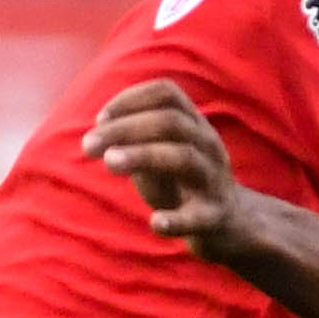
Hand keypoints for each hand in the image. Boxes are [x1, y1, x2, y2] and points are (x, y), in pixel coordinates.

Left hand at [85, 81, 253, 258]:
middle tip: (88, 145)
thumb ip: (133, 141)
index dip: (131, 99)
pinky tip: (155, 222)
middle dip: (125, 128)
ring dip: (143, 156)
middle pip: (170, 122)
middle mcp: (206, 145)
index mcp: (193, 125)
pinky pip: (198, 217)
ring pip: (183, 157)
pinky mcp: (214, 217)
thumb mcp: (159, 152)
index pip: (167, 93)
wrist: (230, 223)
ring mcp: (213, 180)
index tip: (100, 119)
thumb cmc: (183, 183)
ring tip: (110, 163)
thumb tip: (98, 133)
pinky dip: (176, 220)